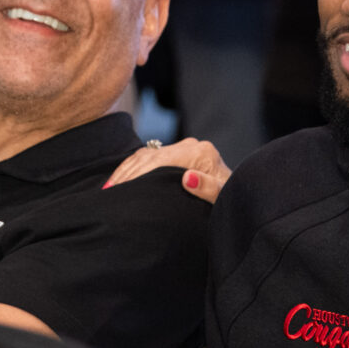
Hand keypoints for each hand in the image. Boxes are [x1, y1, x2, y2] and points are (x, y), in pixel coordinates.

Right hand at [105, 137, 230, 203]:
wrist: (242, 197)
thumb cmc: (232, 202)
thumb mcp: (223, 199)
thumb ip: (209, 189)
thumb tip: (187, 178)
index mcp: (200, 153)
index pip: (160, 162)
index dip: (137, 177)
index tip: (118, 192)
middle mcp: (192, 145)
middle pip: (150, 157)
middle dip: (127, 175)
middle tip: (106, 194)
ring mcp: (185, 148)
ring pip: (147, 155)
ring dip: (126, 172)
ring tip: (107, 190)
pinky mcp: (180, 153)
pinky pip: (150, 156)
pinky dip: (132, 168)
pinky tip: (118, 180)